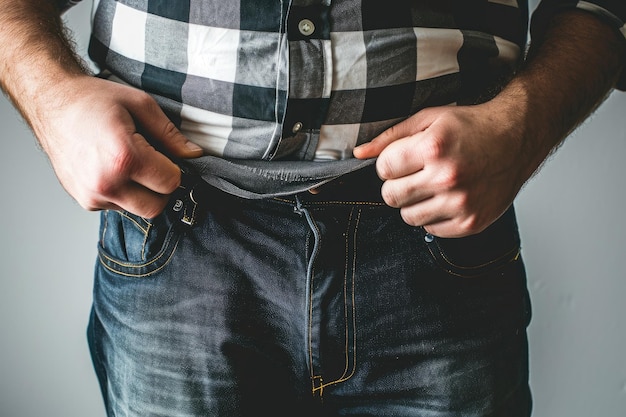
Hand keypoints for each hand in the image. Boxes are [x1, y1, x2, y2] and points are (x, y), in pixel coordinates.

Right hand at [32, 75, 202, 217]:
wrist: (50, 102)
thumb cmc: (93, 99)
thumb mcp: (140, 104)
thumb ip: (170, 134)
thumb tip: (194, 154)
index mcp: (124, 158)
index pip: (171, 184)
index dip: (175, 169)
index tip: (165, 155)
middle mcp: (106, 183)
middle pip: (157, 206)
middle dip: (162, 187)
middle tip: (153, 163)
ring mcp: (92, 195)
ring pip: (139, 210)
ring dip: (143, 192)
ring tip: (130, 163)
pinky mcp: (85, 201)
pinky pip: (119, 207)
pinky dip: (124, 193)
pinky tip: (113, 168)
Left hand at [353, 102, 528, 237]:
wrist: (516, 139)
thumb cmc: (471, 127)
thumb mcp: (428, 119)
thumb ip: (390, 137)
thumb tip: (358, 154)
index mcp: (433, 148)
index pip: (383, 169)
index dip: (390, 164)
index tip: (404, 159)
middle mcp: (447, 177)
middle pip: (391, 196)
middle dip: (398, 184)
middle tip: (417, 174)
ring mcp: (461, 203)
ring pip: (408, 217)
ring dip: (414, 203)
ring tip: (432, 186)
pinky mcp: (471, 223)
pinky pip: (431, 230)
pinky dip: (434, 216)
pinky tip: (448, 198)